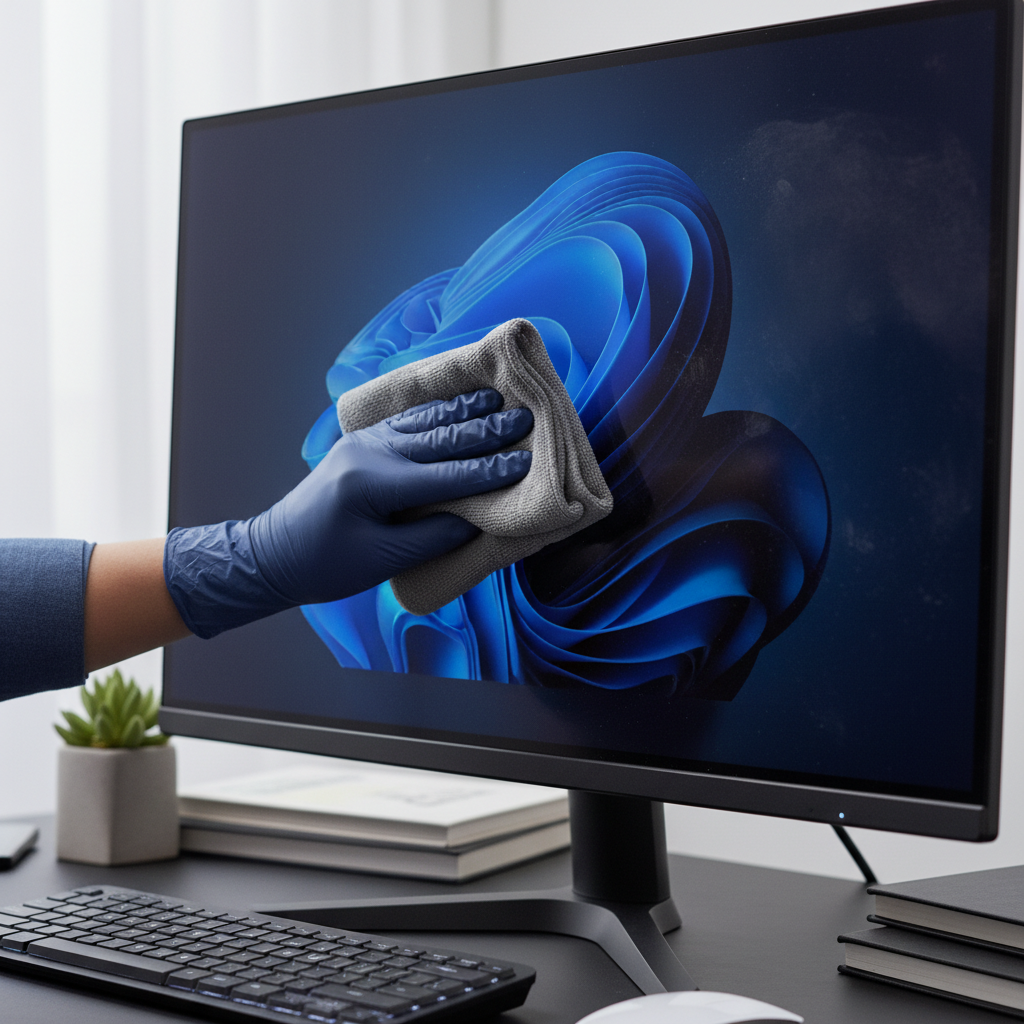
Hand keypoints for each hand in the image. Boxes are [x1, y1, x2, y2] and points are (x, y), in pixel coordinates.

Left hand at [250, 388, 532, 602]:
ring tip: (496, 398)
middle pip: (439, 438)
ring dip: (462, 410)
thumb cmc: (325, 566)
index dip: (489, 471)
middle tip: (523, 418)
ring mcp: (362, 444)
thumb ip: (433, 537)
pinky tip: (455, 402)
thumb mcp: (382, 561)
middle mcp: (369, 454)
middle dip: (485, 430)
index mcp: (374, 484)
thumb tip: (476, 519)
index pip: (446, 476)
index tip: (524, 463)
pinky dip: (434, 411)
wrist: (272, 555)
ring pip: (422, 422)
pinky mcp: (359, 444)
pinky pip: (404, 421)